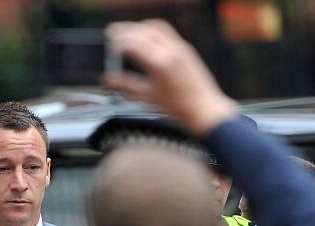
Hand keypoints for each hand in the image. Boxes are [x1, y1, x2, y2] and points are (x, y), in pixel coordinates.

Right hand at [103, 19, 236, 135]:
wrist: (205, 109)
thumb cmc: (179, 107)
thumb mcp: (148, 97)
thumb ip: (126, 85)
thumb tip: (109, 80)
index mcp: (160, 64)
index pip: (133, 44)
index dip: (118, 44)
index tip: (109, 48)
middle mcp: (171, 51)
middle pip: (142, 31)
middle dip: (125, 30)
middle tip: (111, 33)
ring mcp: (180, 47)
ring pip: (155, 27)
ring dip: (139, 27)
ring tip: (127, 33)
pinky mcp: (186, 48)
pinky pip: (166, 31)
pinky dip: (151, 30)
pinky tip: (145, 37)